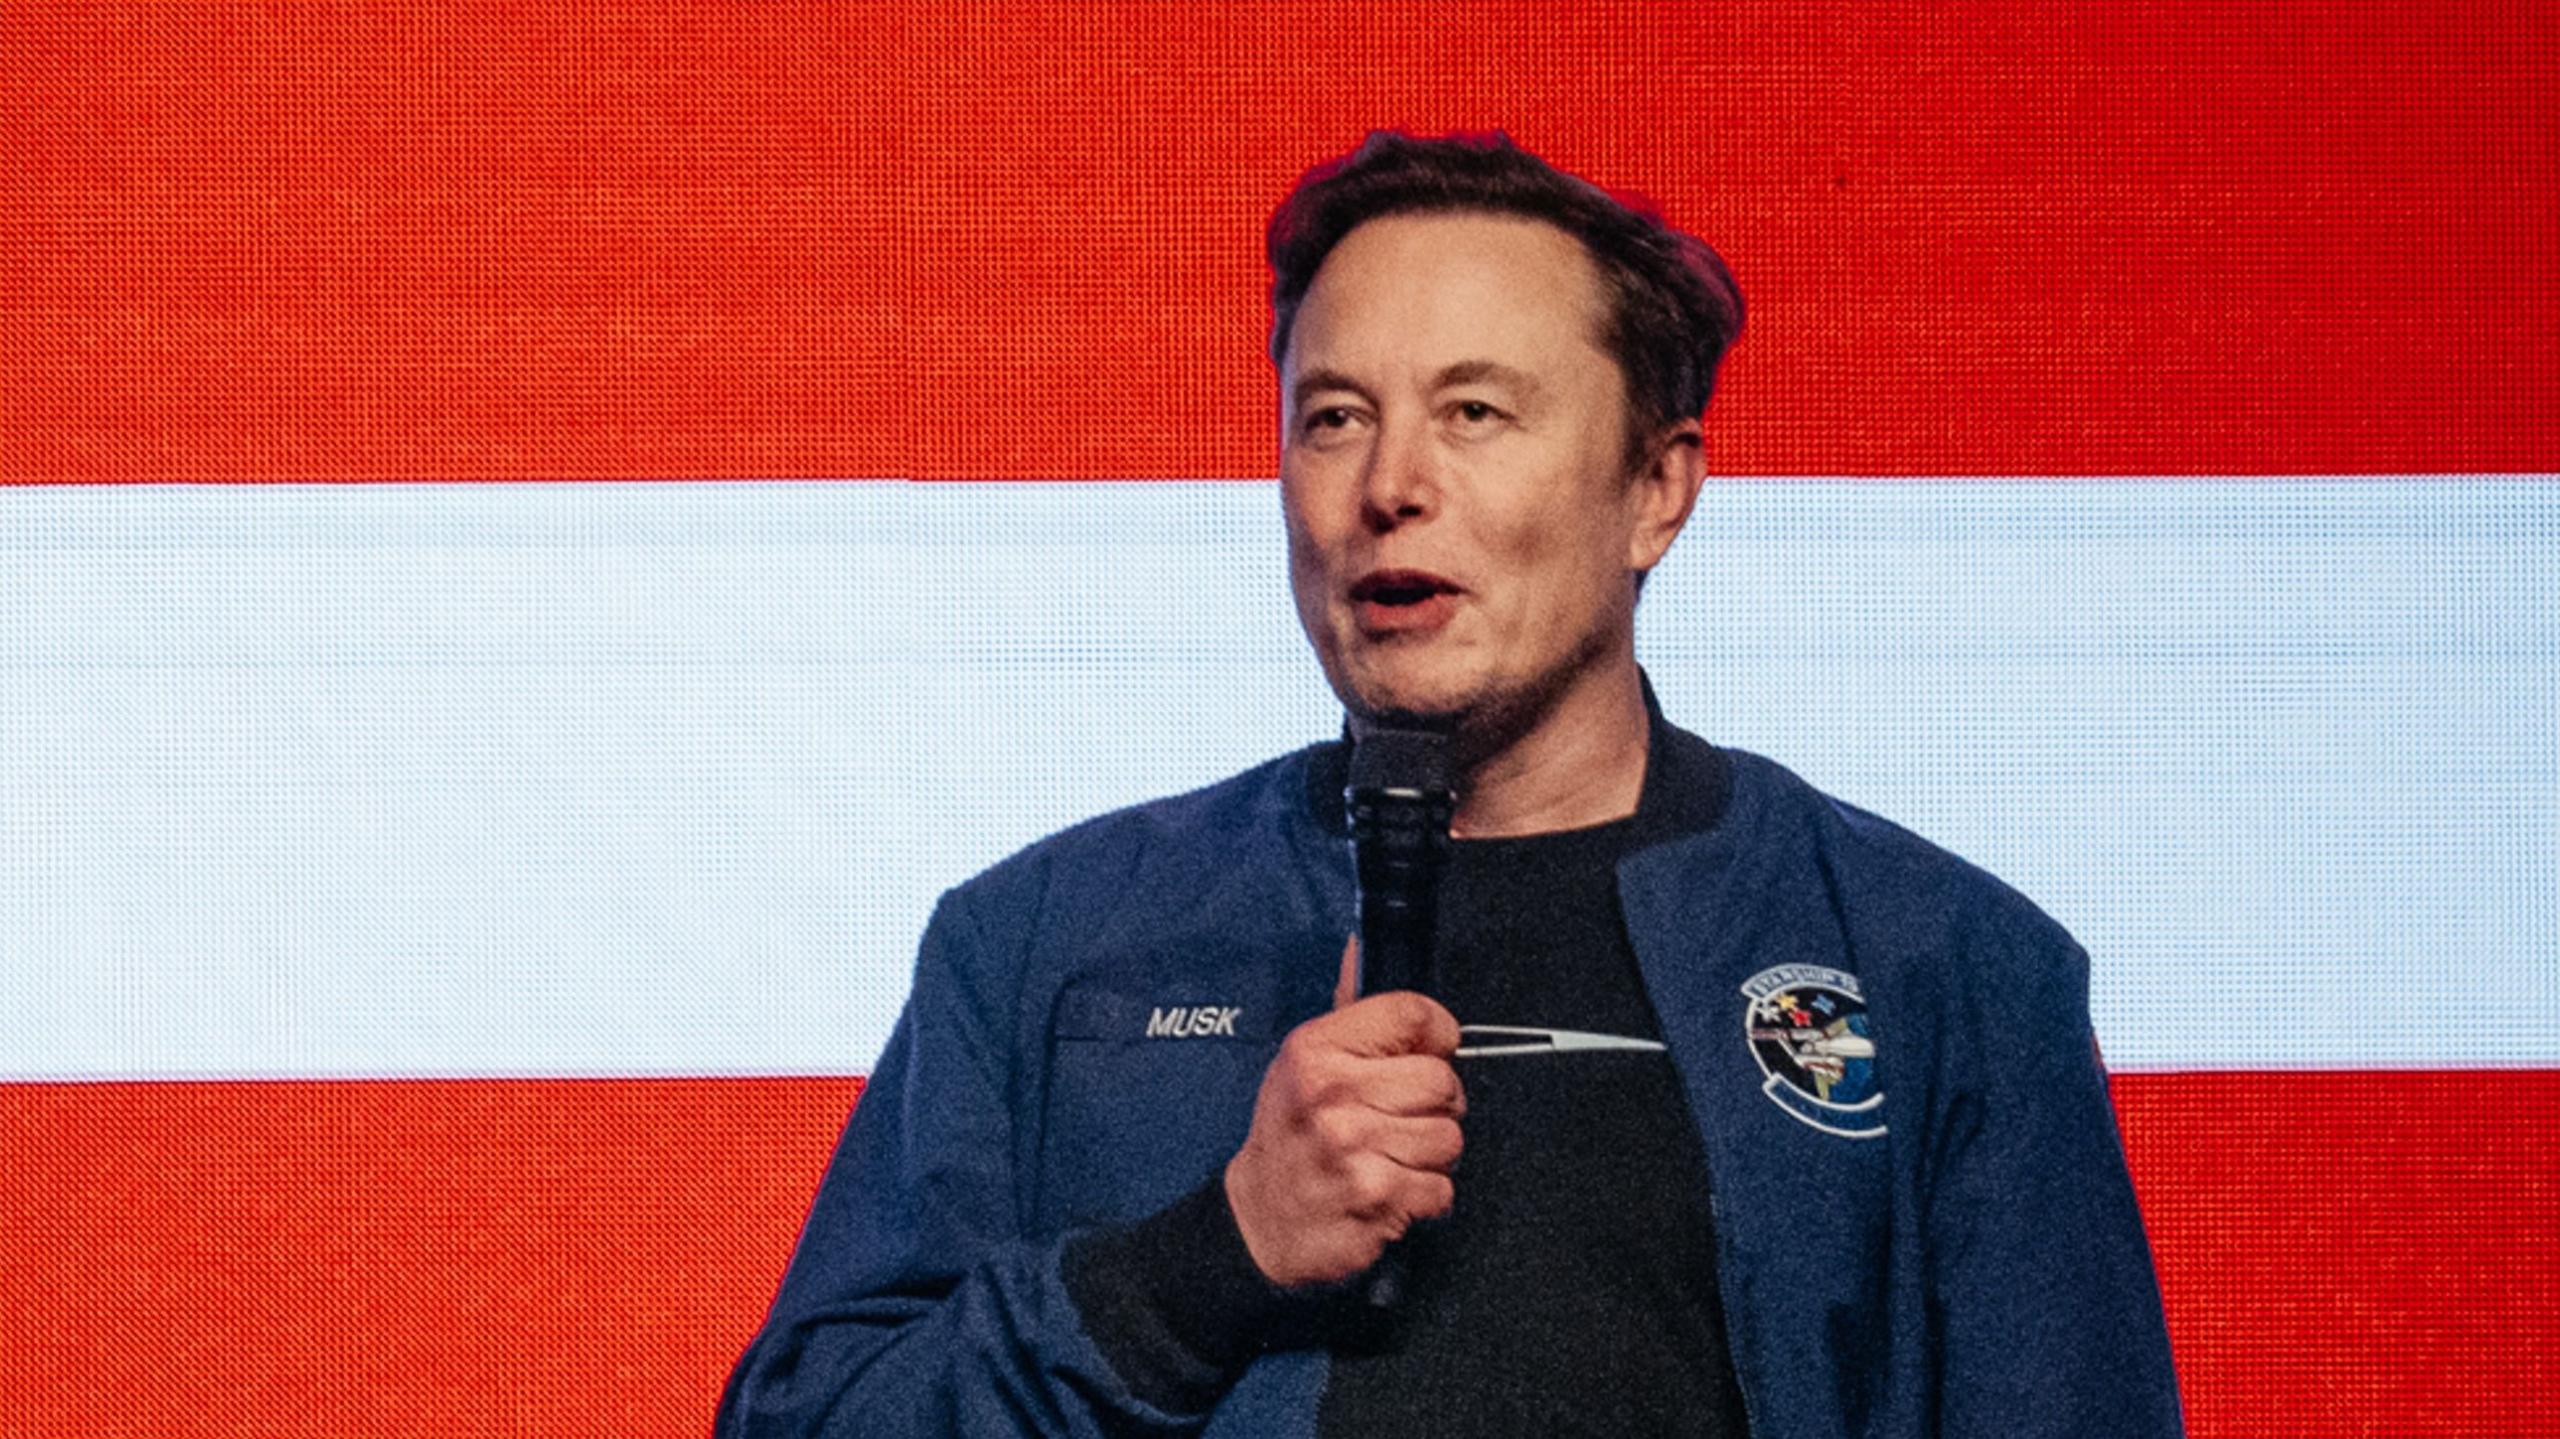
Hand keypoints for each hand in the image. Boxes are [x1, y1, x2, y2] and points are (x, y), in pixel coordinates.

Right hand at [1222, 936, 1464, 1288]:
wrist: (1257, 1218)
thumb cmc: (1288, 1136)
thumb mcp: (1303, 1063)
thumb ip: (1347, 1013)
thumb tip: (1359, 949)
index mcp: (1317, 1051)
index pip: (1412, 1014)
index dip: (1437, 1032)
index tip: (1432, 1048)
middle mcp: (1333, 1095)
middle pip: (1442, 1080)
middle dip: (1435, 1103)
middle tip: (1403, 1116)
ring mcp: (1354, 1148)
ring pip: (1450, 1137)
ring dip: (1431, 1153)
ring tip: (1392, 1154)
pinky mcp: (1375, 1197)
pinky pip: (1442, 1188)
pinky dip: (1425, 1196)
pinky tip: (1390, 1187)